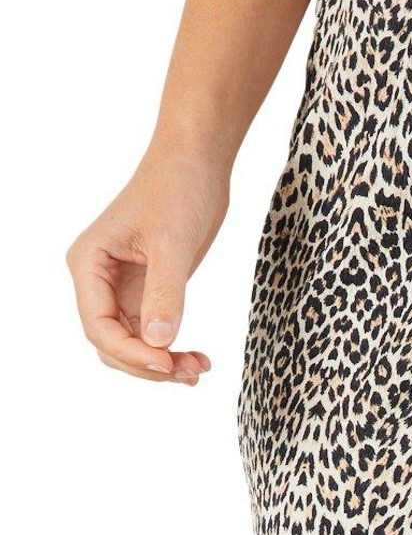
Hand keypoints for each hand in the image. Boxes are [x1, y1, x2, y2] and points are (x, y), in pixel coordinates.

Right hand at [66, 142, 229, 384]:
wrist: (197, 162)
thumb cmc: (177, 187)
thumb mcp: (172, 242)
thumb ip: (164, 293)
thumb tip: (158, 342)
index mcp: (90, 263)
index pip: (97, 326)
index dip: (130, 352)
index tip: (166, 362)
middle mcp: (99, 280)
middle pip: (111, 343)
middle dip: (147, 364)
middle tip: (187, 372)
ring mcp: (122, 288)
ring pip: (132, 344)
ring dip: (162, 363)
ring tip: (198, 369)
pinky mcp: (148, 291)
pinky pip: (151, 335)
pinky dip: (171, 351)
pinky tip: (197, 361)